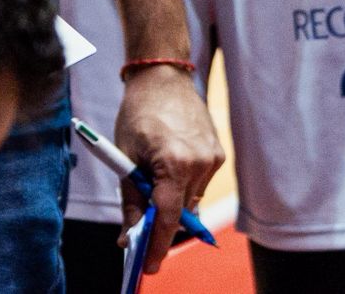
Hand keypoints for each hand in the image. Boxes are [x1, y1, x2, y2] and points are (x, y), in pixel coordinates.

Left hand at [115, 65, 223, 271]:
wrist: (162, 77)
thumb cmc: (138, 113)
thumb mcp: (125, 156)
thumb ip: (130, 200)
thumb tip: (129, 239)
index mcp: (174, 162)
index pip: (167, 217)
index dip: (157, 245)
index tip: (149, 266)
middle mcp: (199, 163)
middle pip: (180, 212)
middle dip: (161, 226)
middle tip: (143, 237)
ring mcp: (213, 159)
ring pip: (190, 200)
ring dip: (172, 202)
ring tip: (151, 181)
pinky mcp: (218, 154)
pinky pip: (199, 184)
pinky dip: (183, 186)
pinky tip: (168, 167)